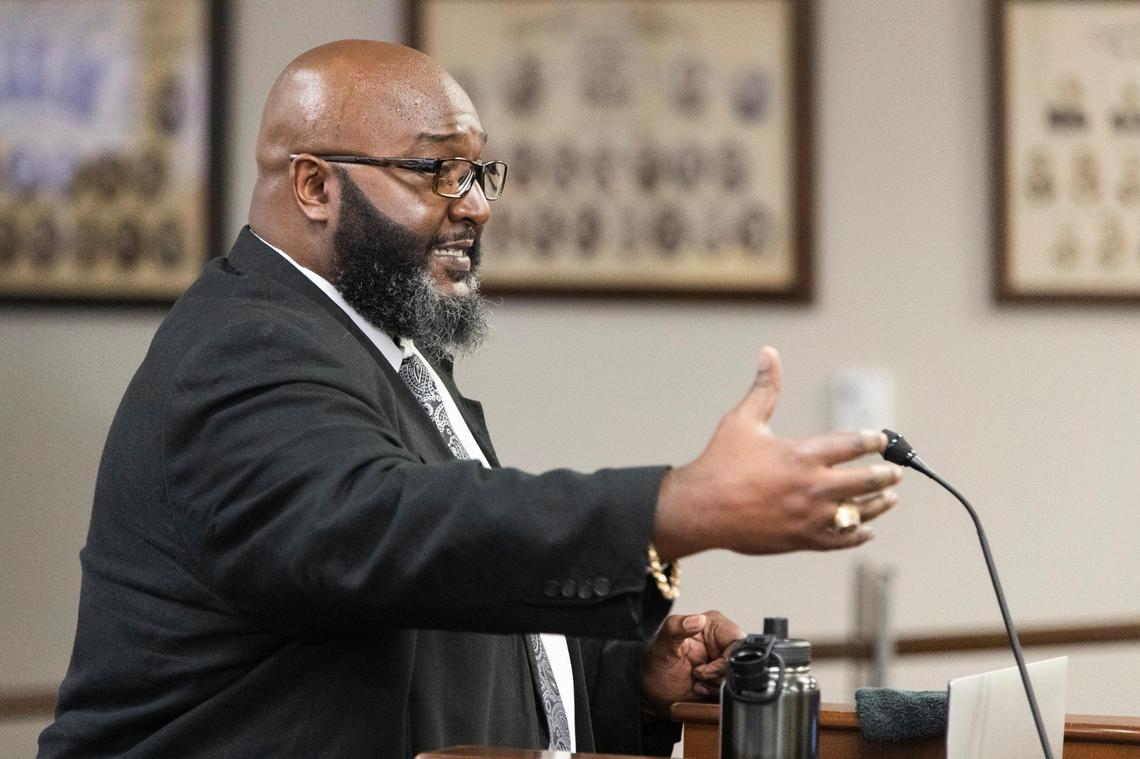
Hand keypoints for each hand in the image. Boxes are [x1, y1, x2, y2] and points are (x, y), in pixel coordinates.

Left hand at [641, 611, 743, 714]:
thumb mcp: (661, 646)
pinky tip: (700, 688)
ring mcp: (723, 659)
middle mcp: (720, 640)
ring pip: (737, 677)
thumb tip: (697, 619)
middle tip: (699, 676)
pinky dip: (717, 693)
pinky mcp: (722, 676)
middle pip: (740, 661)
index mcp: (711, 624)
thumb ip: (675, 628)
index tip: (704, 670)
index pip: (737, 641)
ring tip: (696, 681)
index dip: (724, 660)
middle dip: (720, 675)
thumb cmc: (654, 665)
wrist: (651, 691)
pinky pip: (732, 688)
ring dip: (717, 685)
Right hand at [653, 346, 901, 559]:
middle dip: (886, 475)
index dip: (873, 440)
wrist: (701, 509)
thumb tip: (769, 353)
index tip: (881, 439)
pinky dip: (858, 534)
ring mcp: (810, 515)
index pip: (853, 444)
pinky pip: (841, 539)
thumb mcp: (742, 420)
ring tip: (890, 498)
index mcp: (803, 454)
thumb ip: (764, 388)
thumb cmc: (720, 463)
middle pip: (867, 480)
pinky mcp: (803, 539)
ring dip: (879, 503)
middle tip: (896, 471)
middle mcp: (813, 486)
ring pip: (860, 512)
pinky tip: (866, 529)